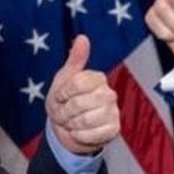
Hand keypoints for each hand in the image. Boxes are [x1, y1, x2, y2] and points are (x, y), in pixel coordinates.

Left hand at [46, 35, 119, 154]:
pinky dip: (80, 136)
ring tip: (71, 122)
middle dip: (65, 112)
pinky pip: (92, 135)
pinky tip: (80, 132)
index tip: (60, 97)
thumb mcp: (64, 79)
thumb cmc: (65, 102)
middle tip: (64, 113)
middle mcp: (109, 94)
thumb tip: (82, 38)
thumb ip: (75, 59)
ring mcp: (113, 112)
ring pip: (85, 120)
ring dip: (72, 125)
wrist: (67, 130)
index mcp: (98, 79)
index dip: (63, 93)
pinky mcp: (114, 129)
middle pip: (80, 103)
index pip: (77, 83)